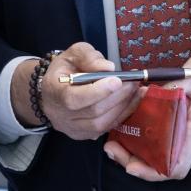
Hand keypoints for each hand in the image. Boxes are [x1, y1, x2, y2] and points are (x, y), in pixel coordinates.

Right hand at [12, 42, 141, 139]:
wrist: (53, 92)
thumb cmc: (65, 70)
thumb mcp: (73, 54)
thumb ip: (89, 57)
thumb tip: (108, 67)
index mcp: (54, 92)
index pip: (74, 99)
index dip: (97, 91)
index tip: (117, 80)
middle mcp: (61, 116)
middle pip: (93, 112)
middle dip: (117, 97)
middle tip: (134, 82)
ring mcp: (72, 129)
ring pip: (101, 124)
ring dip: (123, 107)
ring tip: (136, 91)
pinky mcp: (84, 135)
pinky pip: (106, 129)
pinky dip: (122, 115)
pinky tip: (132, 101)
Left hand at [104, 34, 190, 180]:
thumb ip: (168, 90)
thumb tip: (142, 97)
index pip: (175, 167)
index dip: (150, 171)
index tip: (129, 164)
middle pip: (167, 163)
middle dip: (137, 160)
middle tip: (113, 146)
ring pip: (170, 153)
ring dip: (145, 150)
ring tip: (121, 136)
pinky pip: (177, 141)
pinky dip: (157, 139)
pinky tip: (142, 124)